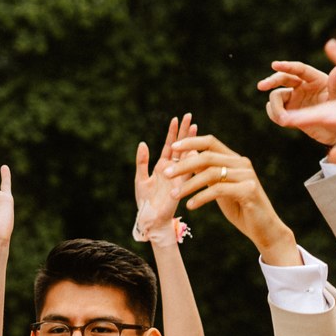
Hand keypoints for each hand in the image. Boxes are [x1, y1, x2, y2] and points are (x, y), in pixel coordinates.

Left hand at [134, 114, 196, 238]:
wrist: (151, 219)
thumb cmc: (145, 202)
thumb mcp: (140, 179)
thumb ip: (142, 161)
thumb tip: (142, 143)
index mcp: (162, 166)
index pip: (169, 145)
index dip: (172, 132)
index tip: (176, 118)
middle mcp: (173, 169)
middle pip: (180, 146)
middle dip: (185, 131)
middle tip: (190, 116)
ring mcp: (179, 176)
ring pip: (187, 155)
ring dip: (190, 141)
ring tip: (194, 126)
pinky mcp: (182, 184)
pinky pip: (188, 170)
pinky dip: (191, 158)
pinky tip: (195, 147)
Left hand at [163, 134, 299, 264]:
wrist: (264, 228)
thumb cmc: (241, 208)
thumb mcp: (220, 189)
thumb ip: (208, 174)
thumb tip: (188, 159)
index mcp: (235, 160)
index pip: (211, 142)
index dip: (191, 142)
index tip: (173, 147)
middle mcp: (242, 164)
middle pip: (208, 157)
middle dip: (184, 165)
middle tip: (165, 174)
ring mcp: (247, 176)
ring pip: (211, 173)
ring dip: (189, 184)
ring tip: (173, 195)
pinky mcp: (249, 190)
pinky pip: (219, 190)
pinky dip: (201, 197)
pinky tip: (190, 206)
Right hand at [258, 59, 335, 146]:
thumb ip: (335, 85)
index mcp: (316, 79)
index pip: (299, 69)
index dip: (287, 66)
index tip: (274, 65)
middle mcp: (304, 87)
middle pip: (283, 79)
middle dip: (271, 82)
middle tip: (261, 87)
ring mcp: (295, 99)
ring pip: (276, 97)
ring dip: (276, 108)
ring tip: (284, 121)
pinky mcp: (290, 113)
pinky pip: (275, 110)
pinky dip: (273, 114)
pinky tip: (281, 120)